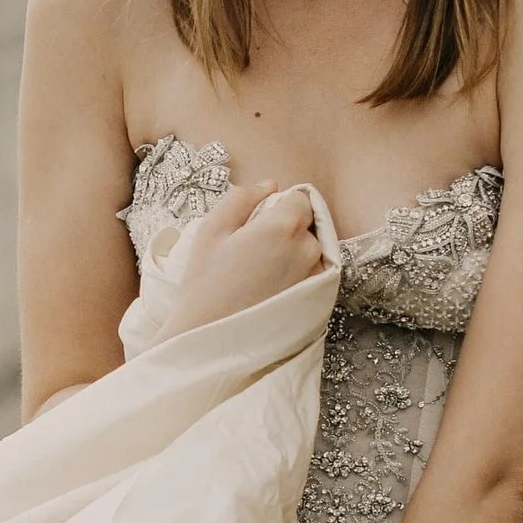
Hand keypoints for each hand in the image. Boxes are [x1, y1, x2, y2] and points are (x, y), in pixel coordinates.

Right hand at [165, 180, 327, 333]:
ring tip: (261, 271)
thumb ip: (242, 197)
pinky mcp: (316, 300)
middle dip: (287, 228)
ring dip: (294, 252)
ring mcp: (315, 276)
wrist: (211, 338)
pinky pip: (313, 275)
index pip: (299, 197)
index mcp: (284, 225)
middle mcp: (308, 249)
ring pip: (311, 250)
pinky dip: (298, 275)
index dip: (279, 204)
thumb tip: (268, 185)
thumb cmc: (206, 283)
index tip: (258, 221)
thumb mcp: (212, 229)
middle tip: (254, 248)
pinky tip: (271, 287)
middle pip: (306, 223)